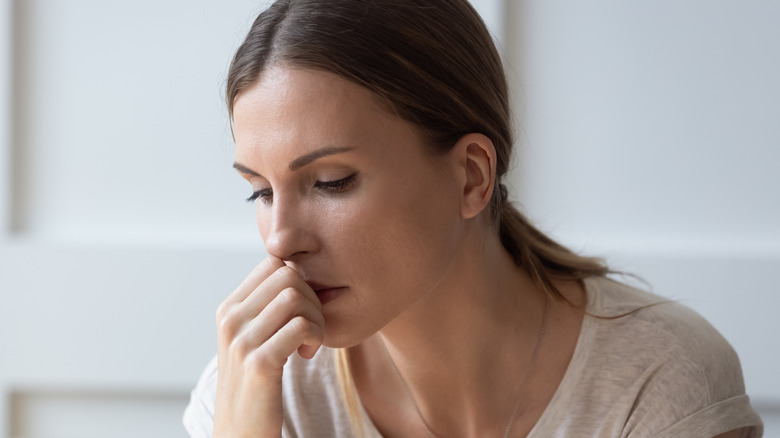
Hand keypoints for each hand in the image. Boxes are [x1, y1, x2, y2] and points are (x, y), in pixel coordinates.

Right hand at [212, 256, 324, 437]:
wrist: (241, 432)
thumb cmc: (256, 384)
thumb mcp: (252, 339)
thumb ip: (266, 307)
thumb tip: (295, 269)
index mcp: (229, 309)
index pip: (273, 263)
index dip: (299, 281)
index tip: (301, 311)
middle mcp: (230, 320)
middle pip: (288, 274)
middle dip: (312, 297)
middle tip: (311, 327)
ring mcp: (241, 341)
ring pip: (296, 296)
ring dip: (316, 319)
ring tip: (309, 342)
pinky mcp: (259, 363)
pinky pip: (301, 326)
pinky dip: (315, 338)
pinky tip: (307, 355)